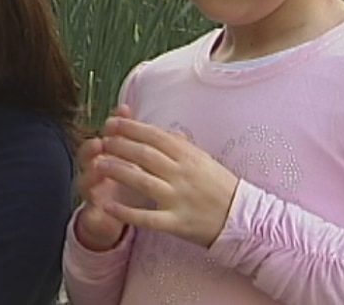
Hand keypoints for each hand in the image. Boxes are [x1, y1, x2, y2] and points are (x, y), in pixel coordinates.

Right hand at [74, 106, 145, 251]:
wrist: (120, 216)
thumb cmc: (128, 180)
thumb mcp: (133, 157)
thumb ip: (130, 134)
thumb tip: (126, 107)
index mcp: (105, 157)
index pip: (103, 137)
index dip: (107, 128)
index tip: (116, 120)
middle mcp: (94, 173)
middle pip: (85, 157)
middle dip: (91, 149)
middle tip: (100, 143)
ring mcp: (92, 194)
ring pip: (84, 183)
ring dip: (89, 176)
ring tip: (97, 171)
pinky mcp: (95, 217)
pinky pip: (92, 216)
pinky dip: (95, 214)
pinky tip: (100, 211)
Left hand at [98, 115, 238, 247]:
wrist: (245, 221)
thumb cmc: (222, 187)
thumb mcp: (205, 160)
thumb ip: (183, 146)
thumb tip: (166, 132)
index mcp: (189, 156)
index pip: (155, 136)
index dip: (131, 128)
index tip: (112, 123)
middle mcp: (183, 174)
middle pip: (144, 154)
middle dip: (119, 145)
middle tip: (100, 140)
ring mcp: (179, 198)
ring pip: (142, 180)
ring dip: (117, 171)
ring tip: (98, 164)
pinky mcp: (176, 222)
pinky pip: (147, 217)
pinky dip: (126, 211)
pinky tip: (107, 205)